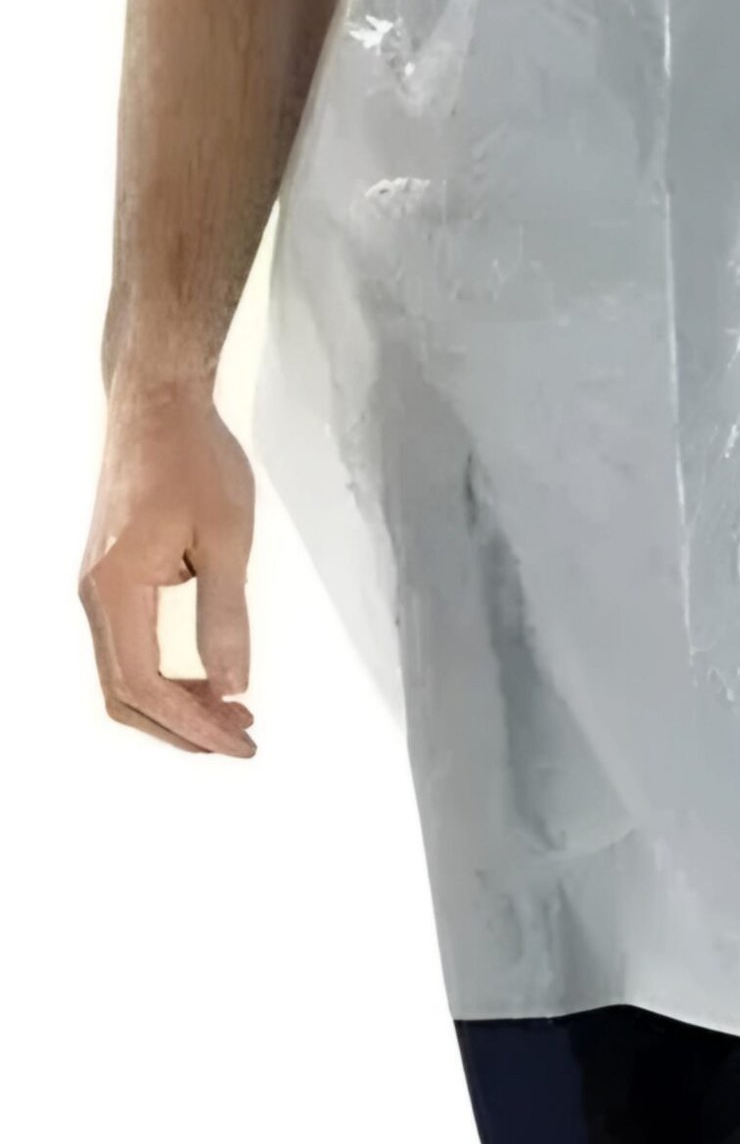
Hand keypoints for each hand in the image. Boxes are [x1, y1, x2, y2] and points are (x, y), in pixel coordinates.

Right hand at [79, 380, 256, 755]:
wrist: (157, 402)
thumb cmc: (194, 459)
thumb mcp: (225, 538)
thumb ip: (225, 616)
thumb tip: (232, 688)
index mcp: (116, 589)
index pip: (145, 685)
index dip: (193, 724)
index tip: (241, 741)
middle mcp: (94, 595)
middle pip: (124, 694)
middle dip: (182, 727)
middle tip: (242, 738)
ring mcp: (97, 586)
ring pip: (123, 674)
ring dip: (174, 704)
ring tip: (232, 713)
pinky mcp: (110, 575)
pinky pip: (127, 646)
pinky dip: (164, 674)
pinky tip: (207, 675)